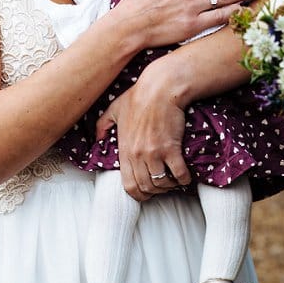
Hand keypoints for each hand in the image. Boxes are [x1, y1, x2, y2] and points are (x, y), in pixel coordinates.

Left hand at [109, 67, 191, 200]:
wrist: (160, 88)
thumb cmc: (138, 96)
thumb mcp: (114, 109)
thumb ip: (103, 124)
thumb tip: (98, 137)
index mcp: (124, 149)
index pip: (128, 185)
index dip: (139, 194)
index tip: (148, 191)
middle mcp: (137, 155)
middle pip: (146, 188)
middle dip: (156, 191)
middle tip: (164, 184)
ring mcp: (153, 153)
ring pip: (161, 184)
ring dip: (170, 185)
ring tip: (174, 179)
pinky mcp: (171, 149)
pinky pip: (178, 174)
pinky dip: (183, 178)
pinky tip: (185, 175)